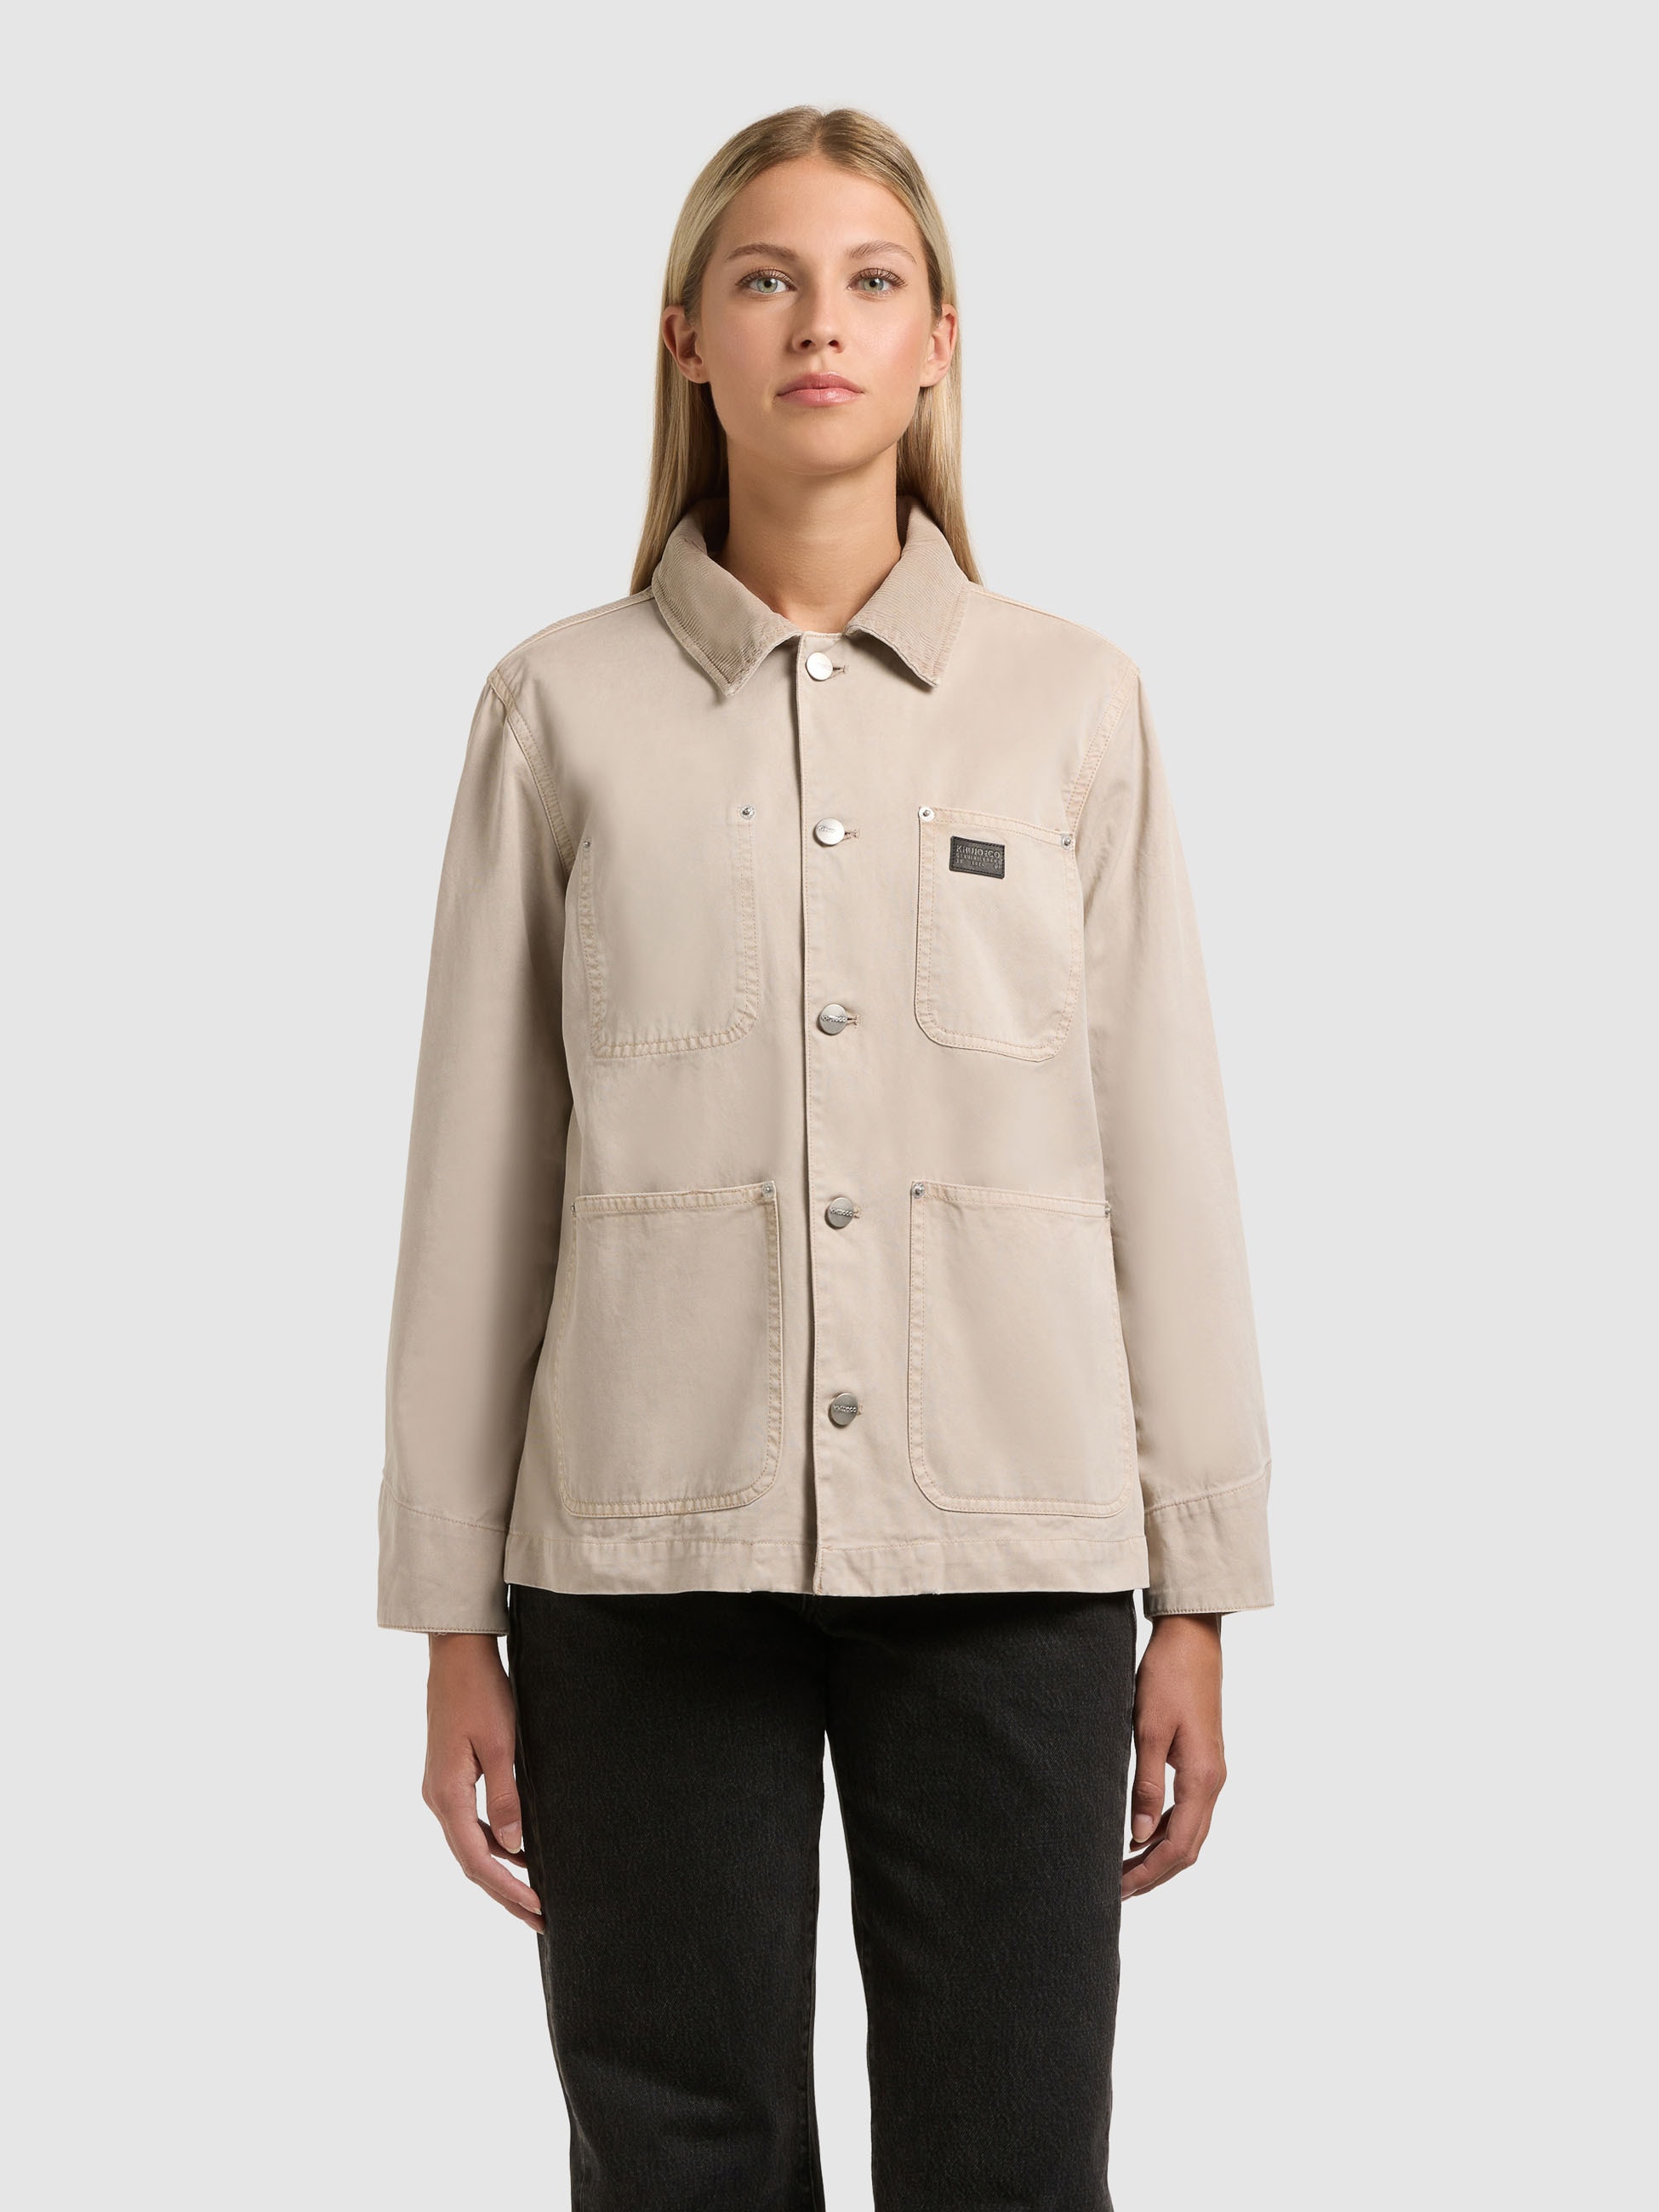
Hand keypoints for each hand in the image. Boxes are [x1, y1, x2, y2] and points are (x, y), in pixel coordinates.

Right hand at [422, 1632, 543, 1931]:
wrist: (457, 1654)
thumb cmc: (481, 1692)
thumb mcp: (501, 1744)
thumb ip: (506, 1797)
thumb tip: (514, 1848)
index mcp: (447, 1795)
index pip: (478, 1860)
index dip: (508, 1891)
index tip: (537, 1911)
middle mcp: (437, 1798)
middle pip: (472, 1860)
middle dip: (505, 1893)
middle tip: (540, 1919)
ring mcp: (441, 1788)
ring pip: (470, 1844)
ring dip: (501, 1871)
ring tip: (534, 1895)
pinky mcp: (450, 1777)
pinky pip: (471, 1823)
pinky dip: (494, 1844)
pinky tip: (519, 1851)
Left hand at [1121, 1614, 1225, 1900]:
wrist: (1192, 1638)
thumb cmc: (1168, 1676)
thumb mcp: (1149, 1729)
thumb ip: (1146, 1785)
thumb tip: (1139, 1836)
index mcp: (1203, 1778)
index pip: (1179, 1845)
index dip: (1151, 1873)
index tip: (1120, 1891)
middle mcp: (1214, 1781)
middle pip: (1189, 1846)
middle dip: (1155, 1872)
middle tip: (1117, 1890)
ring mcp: (1212, 1772)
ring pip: (1191, 1830)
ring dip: (1161, 1854)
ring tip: (1125, 1870)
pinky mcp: (1203, 1761)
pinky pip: (1189, 1810)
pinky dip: (1167, 1830)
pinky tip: (1141, 1833)